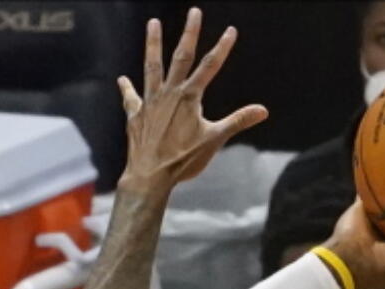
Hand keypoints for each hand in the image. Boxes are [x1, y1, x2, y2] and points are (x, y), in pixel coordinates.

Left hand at [118, 9, 267, 197]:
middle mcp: (169, 93)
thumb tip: (263, 111)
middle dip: (189, 33)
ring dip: (153, 44)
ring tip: (153, 23)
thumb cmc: (183, 160)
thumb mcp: (214, 140)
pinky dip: (127, 88)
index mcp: (190, 97)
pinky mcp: (136, 115)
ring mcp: (151, 102)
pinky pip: (131, 98)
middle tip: (194, 12)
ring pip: (152, 67)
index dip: (222, 48)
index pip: (210, 66)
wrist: (150, 176)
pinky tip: (122, 79)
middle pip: (181, 57)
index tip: (230, 30)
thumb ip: (238, 121)